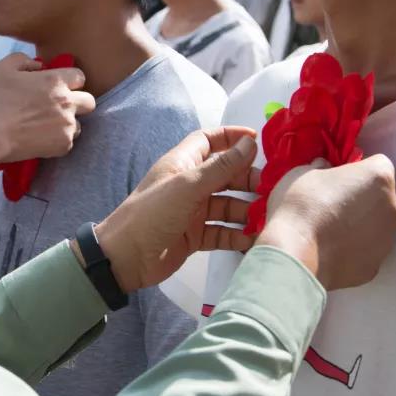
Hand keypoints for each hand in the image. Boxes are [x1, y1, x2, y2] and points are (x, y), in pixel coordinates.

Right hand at [0, 54, 95, 163]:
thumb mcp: (3, 68)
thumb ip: (23, 60)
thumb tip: (37, 66)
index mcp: (56, 81)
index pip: (80, 77)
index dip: (70, 81)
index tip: (60, 86)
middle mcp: (66, 102)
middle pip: (89, 102)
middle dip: (79, 103)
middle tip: (60, 108)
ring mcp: (66, 125)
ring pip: (79, 124)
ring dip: (67, 124)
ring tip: (47, 126)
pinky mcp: (63, 145)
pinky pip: (68, 142)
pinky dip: (57, 141)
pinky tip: (41, 139)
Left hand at [94, 127, 257, 293]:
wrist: (124, 257)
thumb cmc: (152, 213)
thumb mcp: (188, 186)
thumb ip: (221, 166)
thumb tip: (250, 143)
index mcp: (182, 163)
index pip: (209, 140)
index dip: (232, 138)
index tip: (258, 141)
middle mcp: (189, 184)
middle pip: (225, 174)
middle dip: (247, 178)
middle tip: (270, 187)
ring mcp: (193, 211)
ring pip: (227, 204)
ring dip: (246, 209)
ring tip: (267, 215)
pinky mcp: (195, 236)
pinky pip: (222, 231)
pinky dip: (237, 235)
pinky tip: (253, 239)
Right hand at [257, 155, 395, 289]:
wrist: (297, 256)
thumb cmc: (302, 206)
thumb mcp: (304, 172)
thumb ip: (322, 168)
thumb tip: (325, 168)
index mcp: (379, 177)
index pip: (378, 164)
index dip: (358, 170)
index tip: (340, 177)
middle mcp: (392, 207)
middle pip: (381, 197)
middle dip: (362, 198)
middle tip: (333, 204)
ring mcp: (388, 239)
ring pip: (376, 225)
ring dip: (359, 224)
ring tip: (329, 230)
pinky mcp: (376, 266)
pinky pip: (366, 251)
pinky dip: (353, 250)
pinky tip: (330, 250)